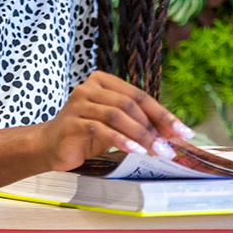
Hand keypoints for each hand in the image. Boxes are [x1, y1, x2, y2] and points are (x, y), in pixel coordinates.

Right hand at [36, 70, 193, 171]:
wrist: (49, 146)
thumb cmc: (87, 134)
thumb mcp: (117, 126)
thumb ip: (139, 123)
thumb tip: (173, 134)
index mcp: (104, 81)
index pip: (140, 96)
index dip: (164, 114)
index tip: (183, 132)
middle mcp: (91, 87)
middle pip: (131, 104)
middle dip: (154, 126)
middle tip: (170, 146)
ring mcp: (79, 102)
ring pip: (118, 115)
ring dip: (141, 134)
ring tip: (156, 150)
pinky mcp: (71, 121)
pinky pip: (101, 129)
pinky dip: (121, 140)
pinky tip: (135, 151)